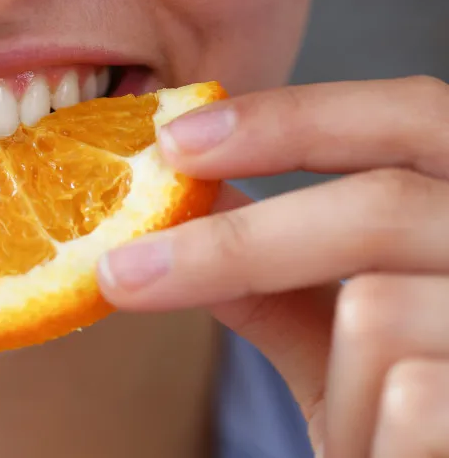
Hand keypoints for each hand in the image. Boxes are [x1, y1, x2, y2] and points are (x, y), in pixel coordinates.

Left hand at [97, 76, 448, 457]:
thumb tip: (187, 202)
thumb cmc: (416, 415)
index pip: (410, 113)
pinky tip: (390, 454)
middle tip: (120, 271)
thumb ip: (278, 271)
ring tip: (364, 426)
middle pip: (380, 204)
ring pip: (376, 312)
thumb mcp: (346, 337)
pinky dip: (364, 433)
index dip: (291, 116)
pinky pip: (404, 397)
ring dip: (336, 386)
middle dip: (235, 245)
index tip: (172, 140)